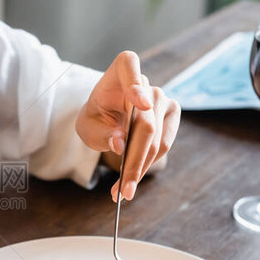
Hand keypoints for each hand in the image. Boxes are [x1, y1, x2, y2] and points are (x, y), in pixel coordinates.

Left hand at [75, 51, 180, 200]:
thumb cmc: (96, 118)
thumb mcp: (88, 126)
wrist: (106, 119)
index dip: (136, 86)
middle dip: (134, 159)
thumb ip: (102, 133)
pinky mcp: (172, 115)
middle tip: (122, 188)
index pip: (129, 67)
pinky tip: (133, 181)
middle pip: (145, 124)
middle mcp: (145, 82)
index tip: (142, 104)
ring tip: (123, 191)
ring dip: (140, 168)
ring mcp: (162, 99)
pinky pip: (164, 145)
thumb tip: (120, 143)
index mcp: (121, 70)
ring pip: (157, 139)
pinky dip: (148, 165)